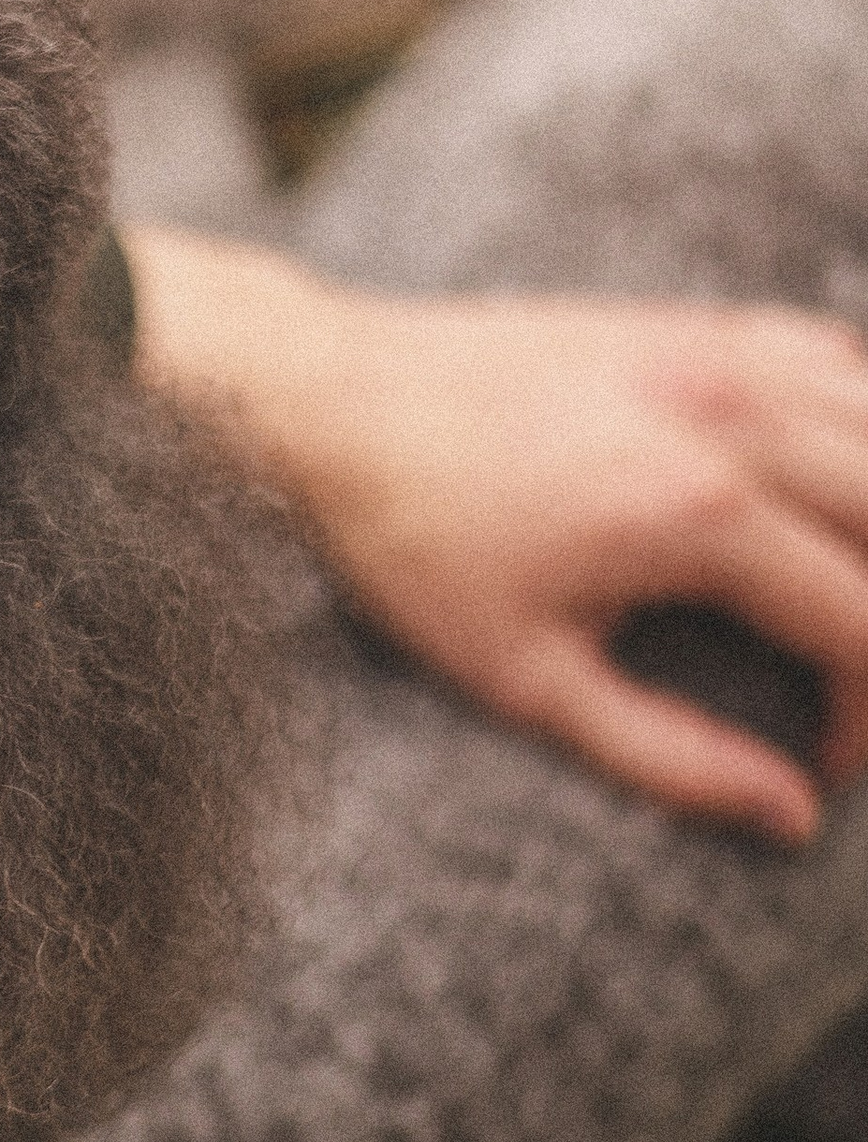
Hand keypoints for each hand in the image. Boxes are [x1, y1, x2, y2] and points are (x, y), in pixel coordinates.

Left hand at [124, 227, 867, 843]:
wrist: (328, 398)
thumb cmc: (410, 544)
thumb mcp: (524, 681)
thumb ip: (668, 757)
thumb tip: (792, 816)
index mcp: (702, 513)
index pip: (863, 624)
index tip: (825, 760)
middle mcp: (735, 418)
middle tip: (854, 689)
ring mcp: (720, 356)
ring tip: (852, 602)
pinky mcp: (695, 325)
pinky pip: (836, 360)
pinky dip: (865, 424)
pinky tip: (846, 488)